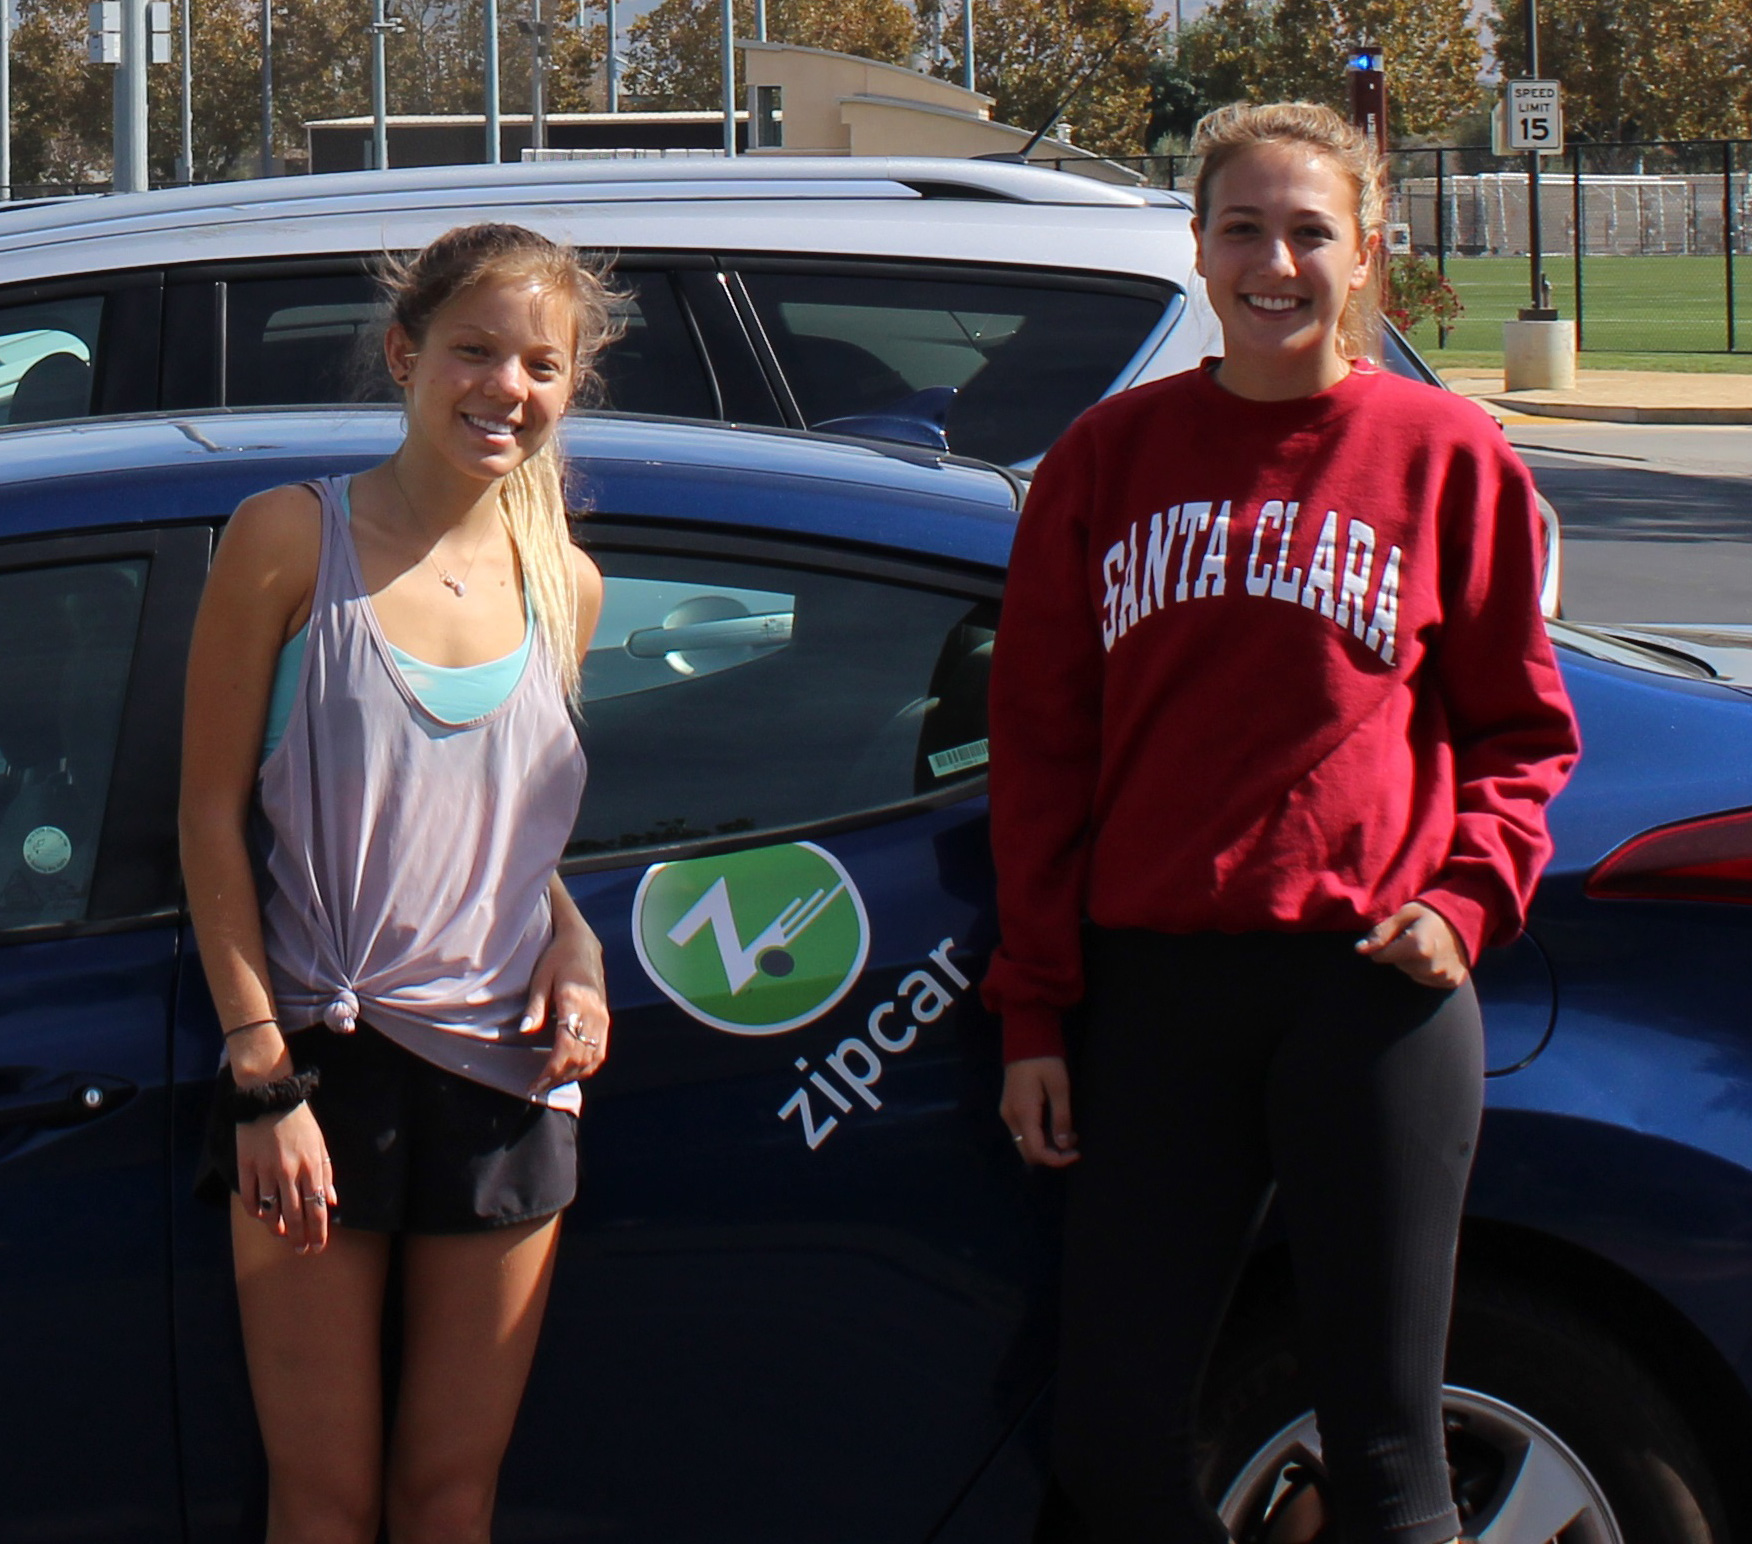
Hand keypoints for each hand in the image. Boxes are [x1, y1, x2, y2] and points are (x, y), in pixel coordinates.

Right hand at [236, 1099, 335, 1254]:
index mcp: (312, 1166)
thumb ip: (327, 1174)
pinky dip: (256, 1212)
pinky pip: (251, 1197)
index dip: (318, 1231)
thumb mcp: (321, 1144)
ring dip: (277, 1228)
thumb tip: (332, 1202)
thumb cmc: (300, 1121)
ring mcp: (266, 1170)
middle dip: (299, 1237)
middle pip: (295, 1214)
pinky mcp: (246, 1166)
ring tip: (281, 1236)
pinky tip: (262, 1216)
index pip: (317, 1208)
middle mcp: (289, 1172)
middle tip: (300, 1250)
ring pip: (271, 1211)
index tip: (318, 1247)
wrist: (271, 1098)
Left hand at [523, 927, 610, 1098]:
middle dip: (558, 1078)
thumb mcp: (540, 978)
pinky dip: (587, 1067)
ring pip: (593, 1058)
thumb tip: (524, 1031)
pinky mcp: (605, 1019)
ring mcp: (603, 1017)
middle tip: (537, 1089)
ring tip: (551, 1083)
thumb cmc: (557, 958)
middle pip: (580, 1058)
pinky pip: (601, 1051)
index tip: (535, 1084)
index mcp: (576, 1002)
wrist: (582, 944)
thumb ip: (535, 1006)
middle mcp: (594, 1013)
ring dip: (572, 1075)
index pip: (566, 1048)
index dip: (551, 1071)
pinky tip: (571, 1072)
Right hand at [1001, 1057, 1079, 1167]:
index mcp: (1023, 1113)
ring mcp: (1007, 1113)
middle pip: (1027, 1152)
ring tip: (1069, 1134)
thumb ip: (1061, 1118)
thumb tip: (1063, 1145)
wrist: (1025, 1039)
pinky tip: (1055, 1127)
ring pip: (1024, 1144)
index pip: (1036, 1151)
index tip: (1076, 1153)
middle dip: (1051, 1155)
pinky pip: (1023, 1133)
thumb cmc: (1045, 1060)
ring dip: (1046, 1146)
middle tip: (1073, 1145)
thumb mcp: (1059, 1087)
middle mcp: (1010, 1117)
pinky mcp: (1009, 1108)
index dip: (1057, 1160)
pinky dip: (1039, 1137)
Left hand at [1356, 902, 1470, 987]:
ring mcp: (1443, 976)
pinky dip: (1428, 970)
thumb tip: (1360, 949)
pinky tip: (1437, 955)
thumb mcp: (1404, 914)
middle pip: (1397, 965)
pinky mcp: (1452, 981)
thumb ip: (1381, 933)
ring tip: (1428, 945)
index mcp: (1417, 947)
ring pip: (1412, 973)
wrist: (1467, 918)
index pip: (1380, 956)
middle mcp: (1430, 966)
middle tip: (1417, 936)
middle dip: (1401, 953)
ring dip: (1414, 962)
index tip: (1397, 934)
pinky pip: (1427, 980)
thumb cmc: (1431, 913)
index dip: (1384, 945)